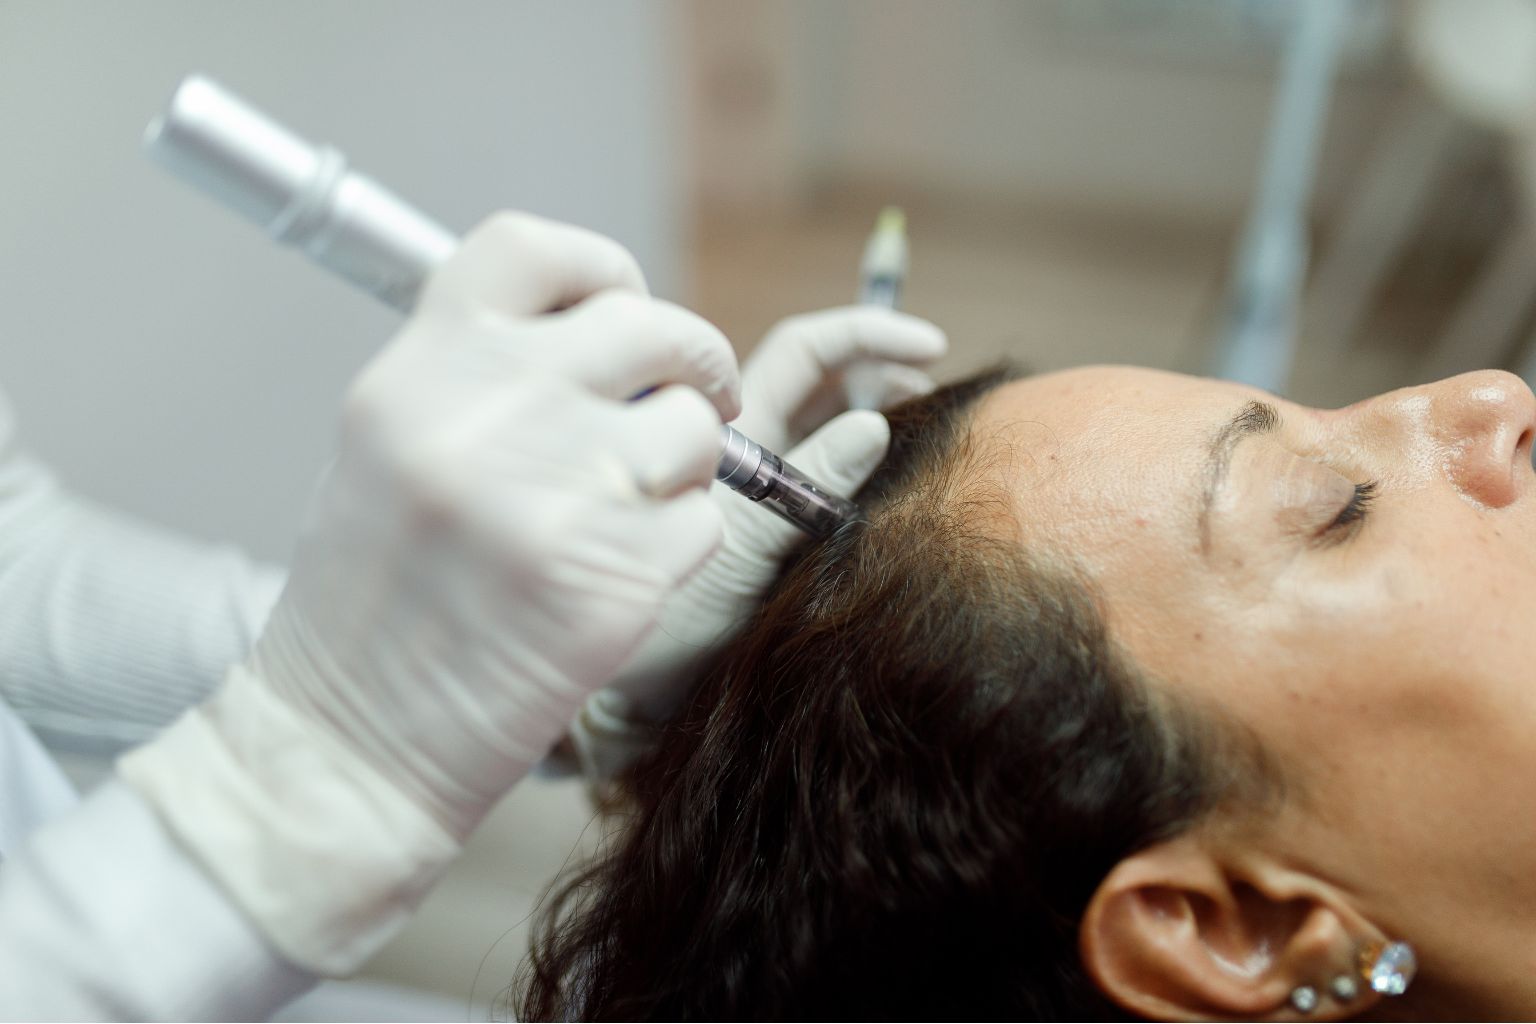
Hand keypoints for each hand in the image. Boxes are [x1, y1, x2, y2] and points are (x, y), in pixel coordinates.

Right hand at [120, 212, 740, 970]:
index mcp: (420, 372)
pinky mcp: (618, 579)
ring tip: (634, 509)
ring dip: (687, 463)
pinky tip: (625, 577)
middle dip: (692, 358)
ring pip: (694, 427)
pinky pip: (706, 520)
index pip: (533, 250)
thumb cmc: (373, 597)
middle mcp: (489, 416)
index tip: (626, 303)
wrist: (350, 740)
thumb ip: (483, 375)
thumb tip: (607, 334)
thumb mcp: (391, 446)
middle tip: (696, 394)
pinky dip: (683, 544)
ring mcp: (559, 496)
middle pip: (650, 325)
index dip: (600, 268)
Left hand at [601, 306, 946, 724]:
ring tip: (929, 448)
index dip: (865, 335)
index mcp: (735, 433)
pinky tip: (910, 494)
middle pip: (833, 381)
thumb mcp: (743, 542)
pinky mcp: (800, 533)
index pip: (805, 351)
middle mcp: (760, 450)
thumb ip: (808, 482)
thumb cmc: (673, 618)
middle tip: (935, 401)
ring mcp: (781, 491)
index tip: (929, 344)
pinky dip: (887, 477)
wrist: (647, 694)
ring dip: (894, 424)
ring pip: (847, 429)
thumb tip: (875, 424)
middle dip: (889, 373)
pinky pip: (852, 486)